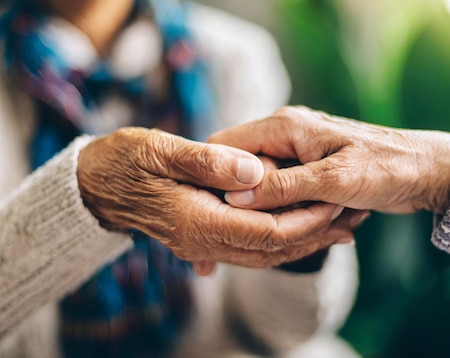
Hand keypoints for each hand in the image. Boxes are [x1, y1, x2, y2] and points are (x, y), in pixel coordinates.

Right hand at [77, 127, 350, 267]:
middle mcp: (204, 241)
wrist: (97, 186)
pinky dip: (282, 239)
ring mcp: (204, 244)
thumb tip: (253, 171)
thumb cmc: (126, 160)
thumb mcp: (162, 150)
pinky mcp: (206, 238)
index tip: (336, 201)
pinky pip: (252, 248)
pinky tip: (305, 227)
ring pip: (265, 253)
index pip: (265, 230)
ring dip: (304, 240)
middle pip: (272, 249)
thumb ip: (208, 162)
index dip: (304, 219)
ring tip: (341, 222)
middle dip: (314, 233)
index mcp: (197, 219)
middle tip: (352, 215)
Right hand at [207, 106, 449, 213]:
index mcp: (284, 126)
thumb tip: (236, 199)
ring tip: (299, 229)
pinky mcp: (308, 172)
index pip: (225, 145)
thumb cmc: (387, 167)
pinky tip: (311, 227)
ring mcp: (296, 155)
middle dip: (248, 202)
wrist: (427, 171)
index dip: (216, 177)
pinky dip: (291, 212)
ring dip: (274, 211)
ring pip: (263, 186)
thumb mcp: (334, 179)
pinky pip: (284, 193)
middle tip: (263, 230)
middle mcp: (284, 136)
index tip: (217, 210)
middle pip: (242, 169)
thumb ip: (284, 187)